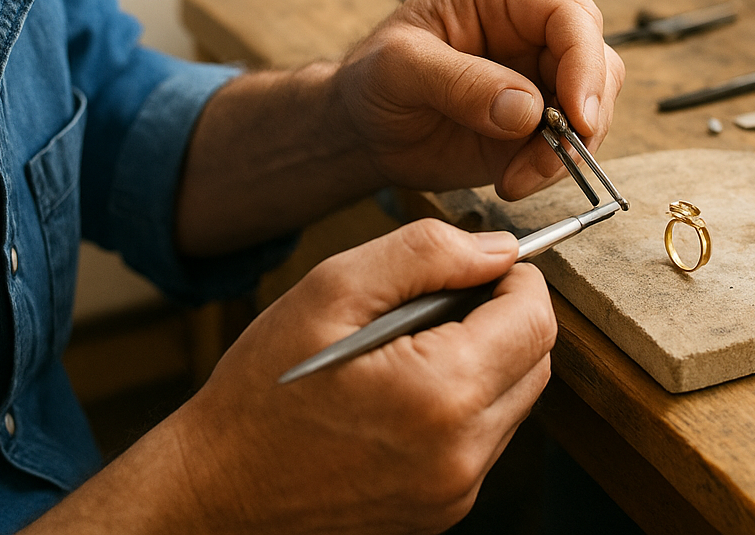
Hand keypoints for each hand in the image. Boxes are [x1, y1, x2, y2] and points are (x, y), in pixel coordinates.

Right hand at [29, 220, 554, 533]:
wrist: (217, 487)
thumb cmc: (262, 389)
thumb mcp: (332, 291)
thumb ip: (425, 254)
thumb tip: (498, 247)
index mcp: (442, 395)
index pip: (535, 318)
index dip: (517, 275)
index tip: (482, 261)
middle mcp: (462, 454)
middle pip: (537, 361)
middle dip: (505, 316)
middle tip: (442, 297)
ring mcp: (455, 491)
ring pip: (515, 401)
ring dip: (488, 360)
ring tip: (414, 344)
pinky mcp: (443, 510)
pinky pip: (485, 439)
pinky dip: (465, 403)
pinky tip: (406, 389)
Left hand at [333, 0, 624, 198]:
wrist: (364, 130)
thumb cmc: (374, 79)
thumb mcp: (399, 68)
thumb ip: (459, 82)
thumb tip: (527, 109)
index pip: (570, 16)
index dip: (585, 63)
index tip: (577, 115)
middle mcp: (531, 32)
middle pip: (597, 62)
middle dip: (586, 114)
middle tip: (552, 156)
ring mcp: (539, 79)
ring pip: (594, 107)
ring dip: (570, 151)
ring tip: (518, 177)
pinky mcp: (539, 124)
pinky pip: (573, 146)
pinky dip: (554, 170)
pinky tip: (512, 182)